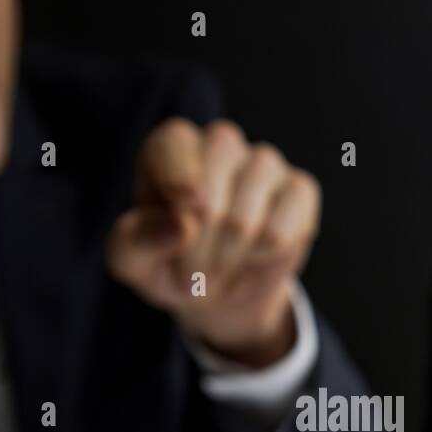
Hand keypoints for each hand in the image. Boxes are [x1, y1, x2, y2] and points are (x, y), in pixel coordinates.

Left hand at [106, 118, 320, 367]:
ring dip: (226, 262)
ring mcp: (264, 163)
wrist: (218, 289)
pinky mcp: (299, 189)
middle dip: (196, 253)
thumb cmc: (167, 262)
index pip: (175, 152)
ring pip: (245, 223)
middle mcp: (220, 143)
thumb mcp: (132, 259)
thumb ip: (138, 240)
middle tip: (190, 270)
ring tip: (219, 266)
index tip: (181, 225)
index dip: (177, 192)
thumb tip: (180, 226)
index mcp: (172, 146)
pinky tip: (254, 258)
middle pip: (209, 200)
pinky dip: (262, 261)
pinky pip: (281, 232)